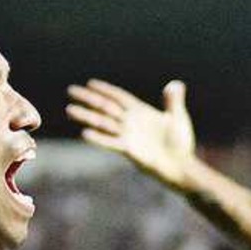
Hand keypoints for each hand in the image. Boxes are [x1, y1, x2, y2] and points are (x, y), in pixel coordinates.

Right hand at [66, 78, 197, 185]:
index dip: (105, 90)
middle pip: (106, 106)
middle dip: (89, 98)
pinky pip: (111, 142)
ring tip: (69, 110)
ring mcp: (128, 135)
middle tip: (71, 90)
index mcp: (140, 112)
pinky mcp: (129, 149)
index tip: (90, 83)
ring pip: (104, 122)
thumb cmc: (180, 143)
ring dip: (87, 116)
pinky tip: (85, 133)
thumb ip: (173, 101)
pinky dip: (99, 138)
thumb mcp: (177, 118)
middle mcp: (130, 122)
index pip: (119, 97)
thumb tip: (175, 84)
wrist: (181, 166)